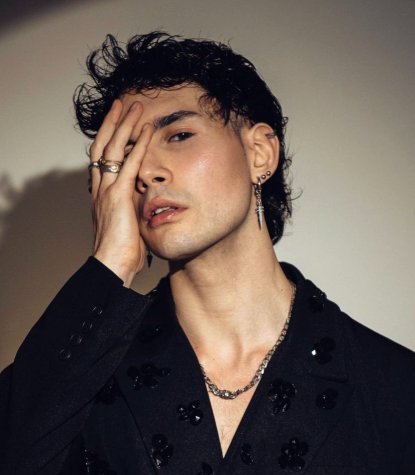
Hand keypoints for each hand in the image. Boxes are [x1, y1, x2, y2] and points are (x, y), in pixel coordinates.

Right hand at [89, 99, 151, 286]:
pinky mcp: (118, 196)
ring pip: (113, 148)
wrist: (112, 265)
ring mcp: (107, 190)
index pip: (102, 159)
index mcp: (101, 194)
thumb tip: (147, 204)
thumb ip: (134, 209)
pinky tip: (147, 130)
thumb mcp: (129, 225)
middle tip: (121, 104)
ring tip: (134, 105)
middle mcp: (100, 188)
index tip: (117, 123)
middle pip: (102, 146)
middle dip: (112, 123)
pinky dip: (139, 145)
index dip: (109, 138)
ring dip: (124, 125)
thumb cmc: (122, 252)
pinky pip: (129, 163)